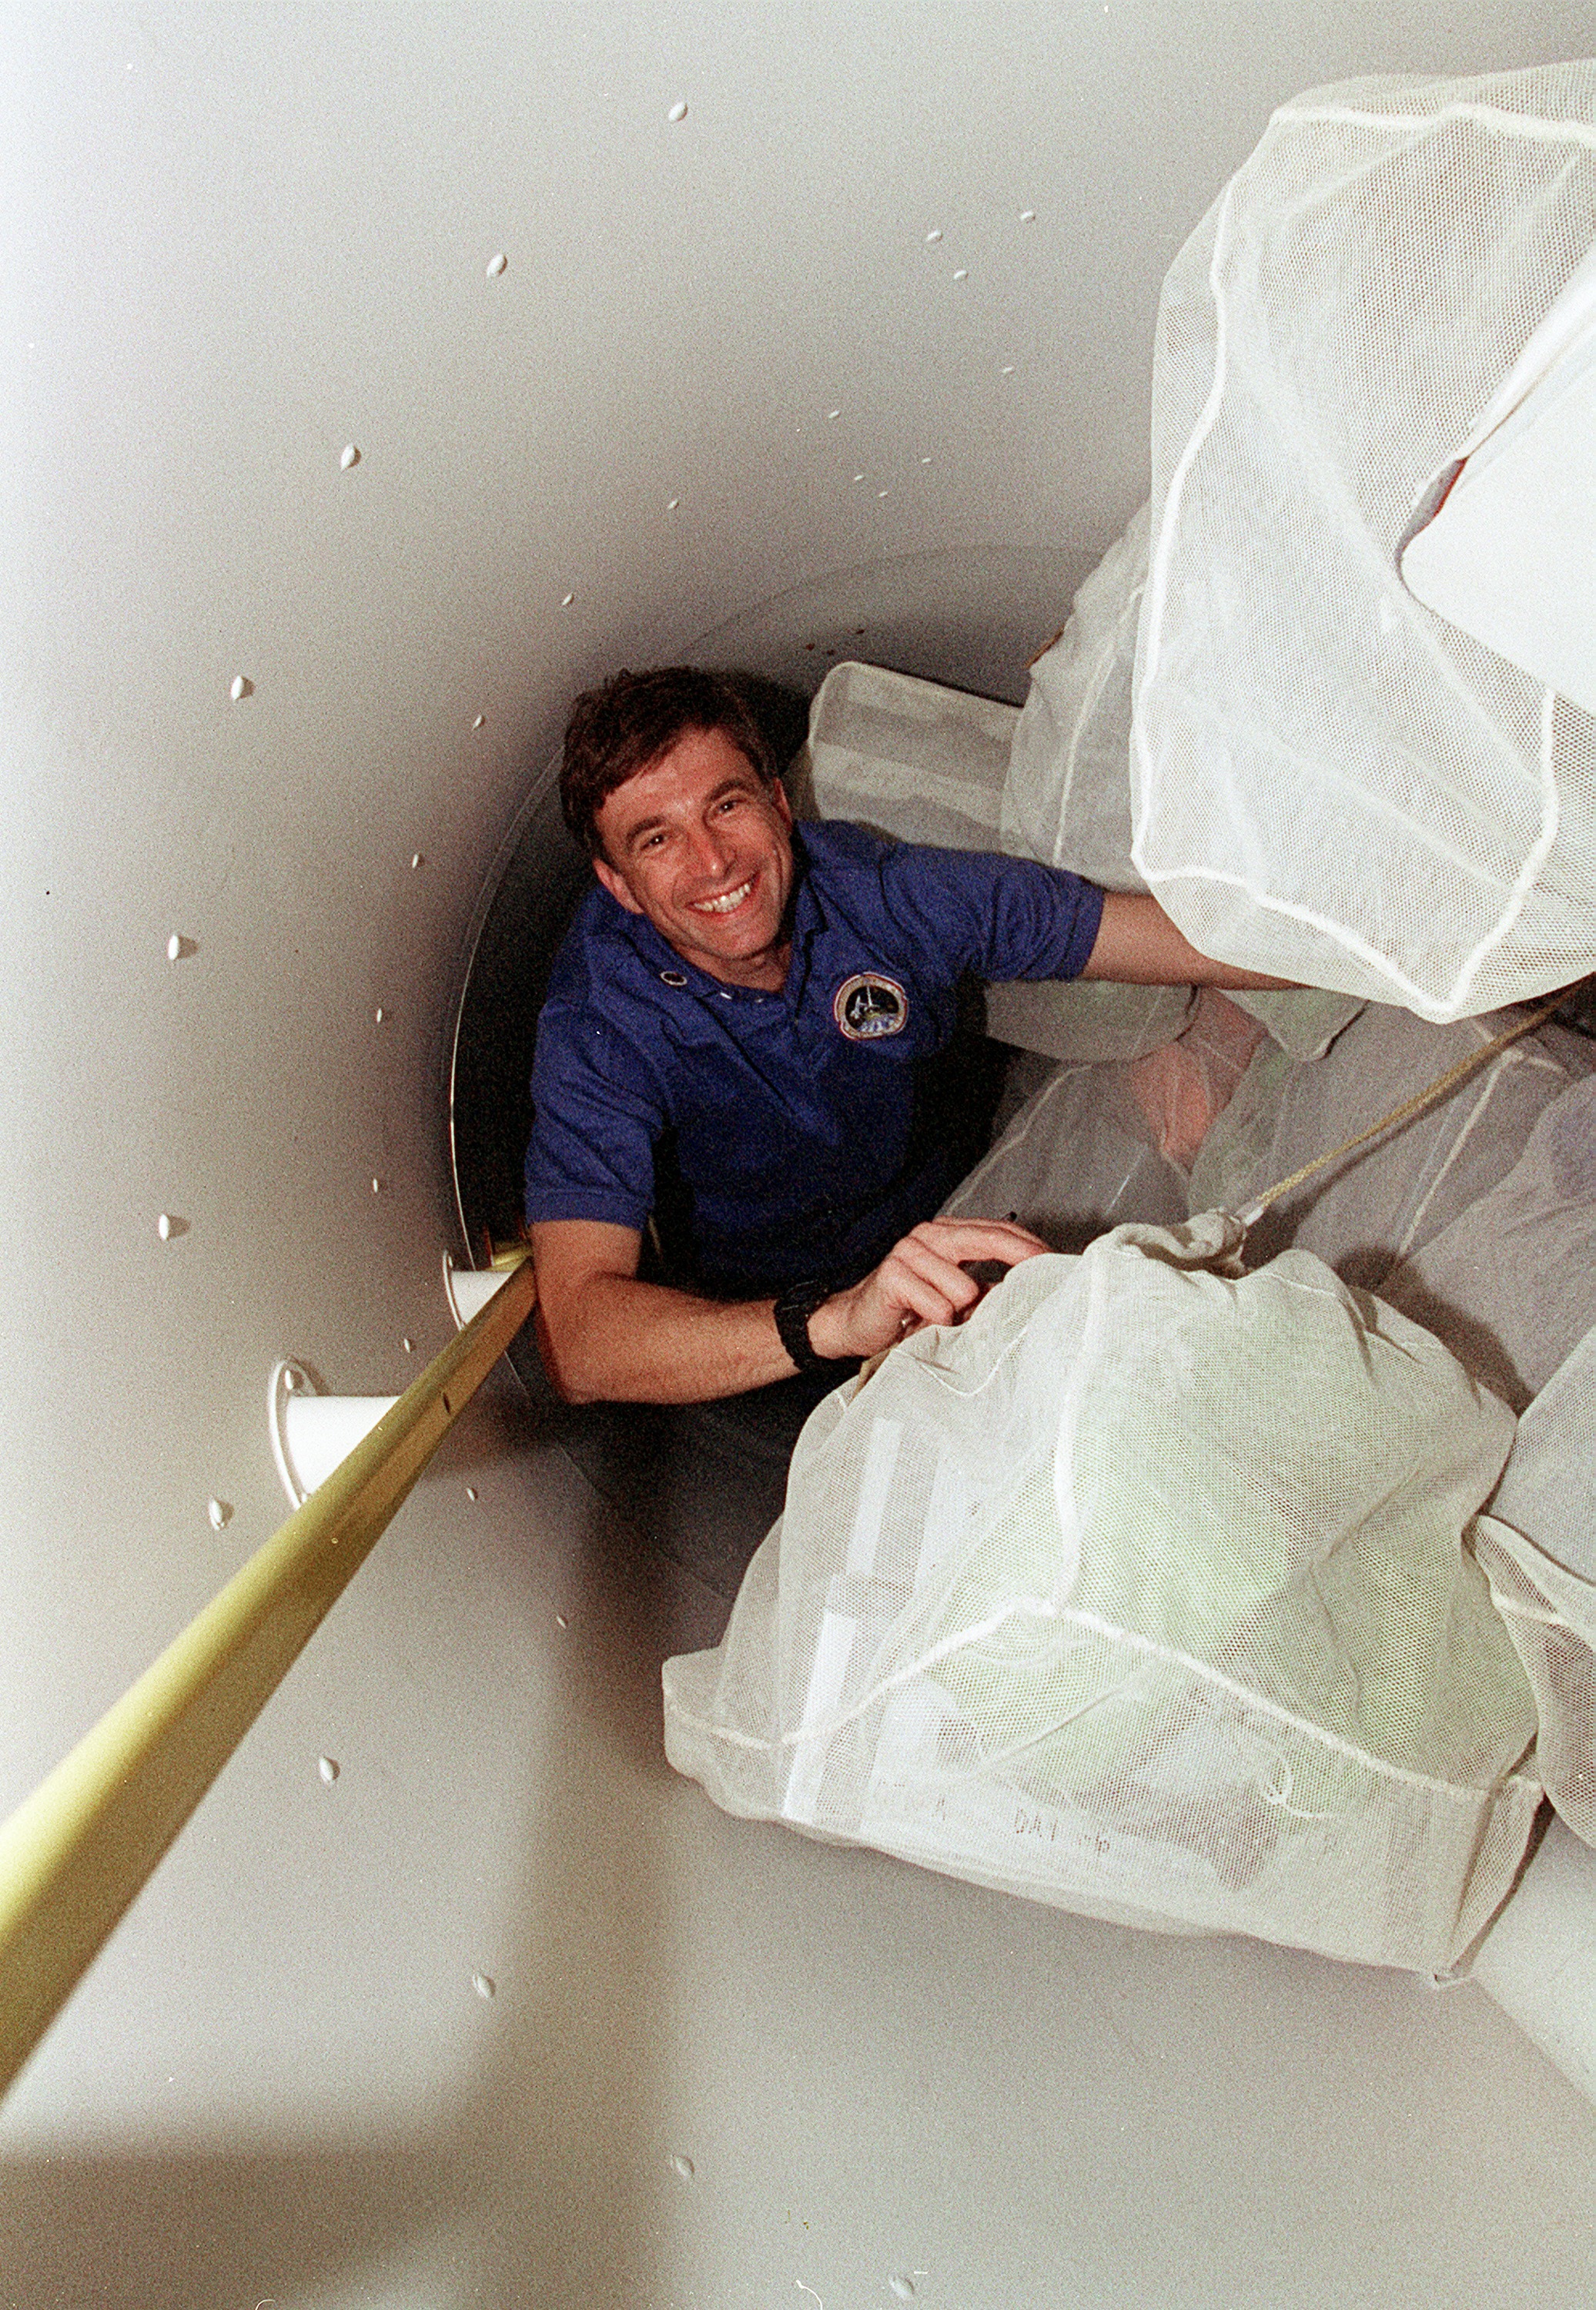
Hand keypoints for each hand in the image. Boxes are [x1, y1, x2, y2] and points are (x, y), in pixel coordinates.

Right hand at [806, 1218, 1049, 1362]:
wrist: (854, 1323)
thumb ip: (985, 1290)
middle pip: (986, 1238)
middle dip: (1020, 1257)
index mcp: (947, 1234)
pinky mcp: (892, 1274)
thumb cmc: (908, 1309)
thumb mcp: (954, 1297)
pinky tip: (918, 1321)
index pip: (997, 1230)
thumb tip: (1029, 1293)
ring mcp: (908, 1251)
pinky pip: (937, 1304)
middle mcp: (929, 1235)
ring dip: (958, 1311)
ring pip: (962, 1285)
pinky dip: (935, 1320)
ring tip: (939, 1319)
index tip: (1056, 1261)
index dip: (1028, 1245)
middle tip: (1043, 1272)